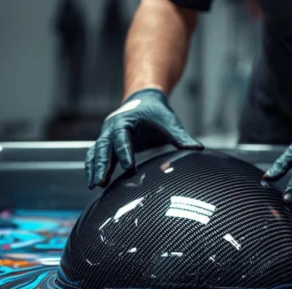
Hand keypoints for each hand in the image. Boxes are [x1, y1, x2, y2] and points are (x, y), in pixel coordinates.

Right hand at [86, 88, 202, 187]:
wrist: (145, 100)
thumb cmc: (157, 112)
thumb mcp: (170, 122)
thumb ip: (181, 136)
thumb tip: (197, 148)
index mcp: (126, 121)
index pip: (122, 137)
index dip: (124, 152)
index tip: (127, 168)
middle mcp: (112, 128)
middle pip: (103, 147)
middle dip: (101, 165)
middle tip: (100, 182)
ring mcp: (107, 136)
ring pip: (96, 153)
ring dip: (93, 169)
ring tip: (93, 186)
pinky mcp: (108, 144)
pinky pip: (96, 156)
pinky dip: (94, 168)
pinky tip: (94, 184)